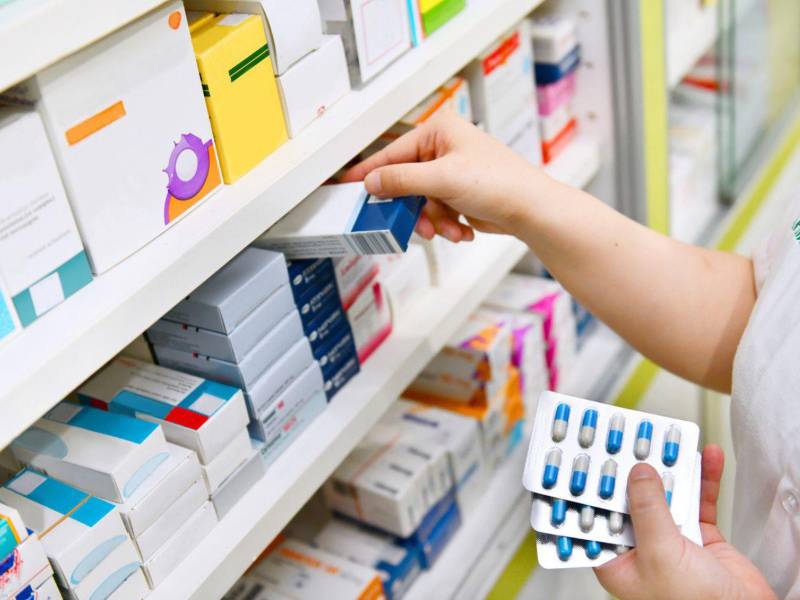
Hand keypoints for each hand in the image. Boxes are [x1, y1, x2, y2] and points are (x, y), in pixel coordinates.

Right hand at [341, 111, 561, 241]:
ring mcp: (451, 172)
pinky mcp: (458, 194)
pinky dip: (446, 224)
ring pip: (420, 202)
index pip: (392, 153)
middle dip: (414, 208)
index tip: (347, 186)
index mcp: (438, 131)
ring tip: (450, 229)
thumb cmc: (500, 183)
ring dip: (433, 221)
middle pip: (406, 182)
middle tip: (414, 222)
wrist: (531, 210)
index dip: (370, 173)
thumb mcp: (443, 179)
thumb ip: (402, 179)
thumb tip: (372, 182)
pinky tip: (462, 229)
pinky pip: (436, 212)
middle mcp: (443, 148)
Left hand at [595, 445, 775, 599]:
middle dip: (632, 468)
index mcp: (617, 560)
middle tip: (629, 437)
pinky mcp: (699, 535)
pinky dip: (703, 477)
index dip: (590, 487)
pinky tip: (705, 456)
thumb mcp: (660, 553)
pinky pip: (698, 498)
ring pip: (665, 493)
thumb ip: (647, 509)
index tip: (586, 456)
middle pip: (630, 498)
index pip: (595, 516)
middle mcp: (640, 548)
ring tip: (667, 438)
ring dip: (670, 466)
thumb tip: (637, 473)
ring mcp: (670, 539)